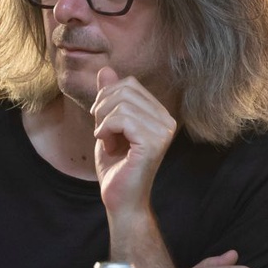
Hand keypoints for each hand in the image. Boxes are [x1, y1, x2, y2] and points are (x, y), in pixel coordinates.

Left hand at [92, 68, 177, 222]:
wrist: (120, 199)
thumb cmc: (116, 166)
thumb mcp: (108, 125)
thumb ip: (110, 98)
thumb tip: (106, 69)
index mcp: (159, 114)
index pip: (130, 84)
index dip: (107, 97)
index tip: (102, 122)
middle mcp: (167, 120)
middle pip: (126, 89)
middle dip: (103, 107)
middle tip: (101, 131)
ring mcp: (163, 131)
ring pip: (122, 104)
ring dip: (103, 122)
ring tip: (106, 140)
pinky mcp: (153, 143)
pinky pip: (123, 119)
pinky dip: (106, 129)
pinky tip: (107, 144)